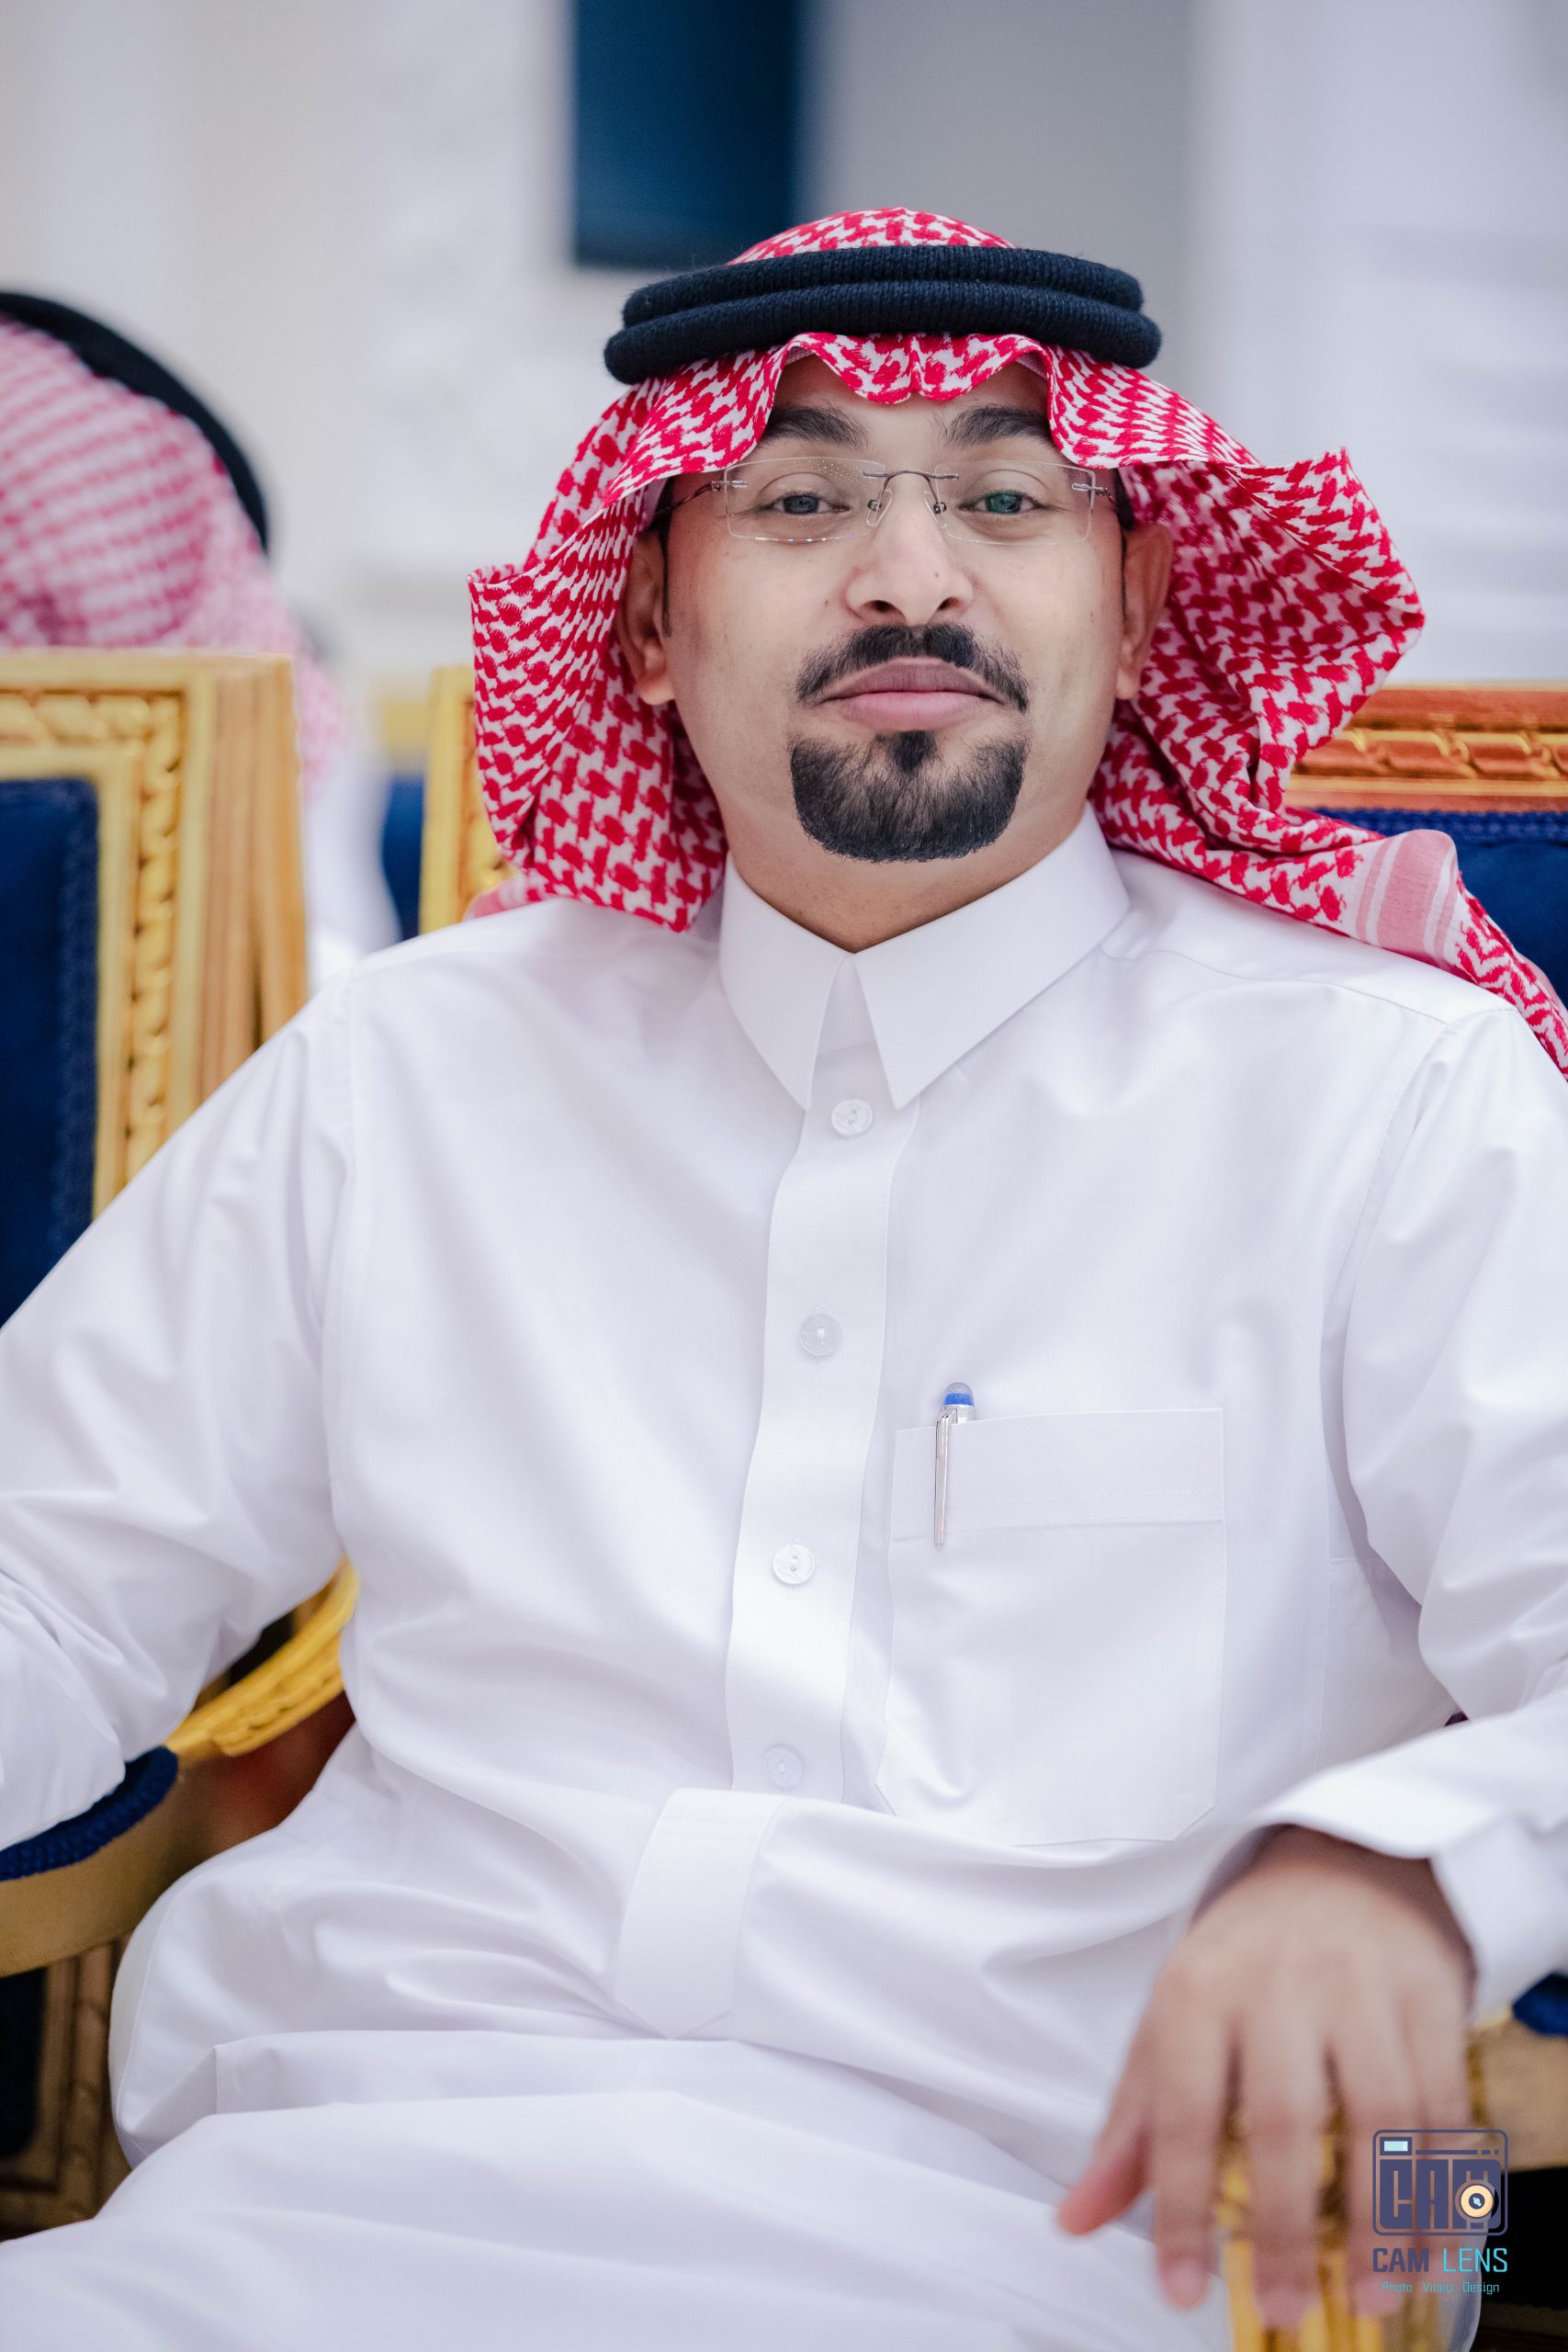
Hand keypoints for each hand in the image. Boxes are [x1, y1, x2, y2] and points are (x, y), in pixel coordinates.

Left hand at [1054, 1826, 1474, 2328]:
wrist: (1339, 1866)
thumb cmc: (1244, 1962)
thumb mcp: (1171, 2021)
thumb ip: (1131, 2128)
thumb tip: (1075, 2219)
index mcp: (1197, 1993)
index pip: (1181, 2111)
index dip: (1180, 2206)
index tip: (1182, 2289)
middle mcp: (1278, 1987)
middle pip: (1283, 2119)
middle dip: (1284, 2226)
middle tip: (1284, 2307)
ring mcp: (1361, 1989)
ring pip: (1379, 2116)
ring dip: (1380, 2219)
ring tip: (1372, 2294)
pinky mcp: (1429, 1997)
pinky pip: (1445, 2104)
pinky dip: (1445, 2185)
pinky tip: (1433, 2246)